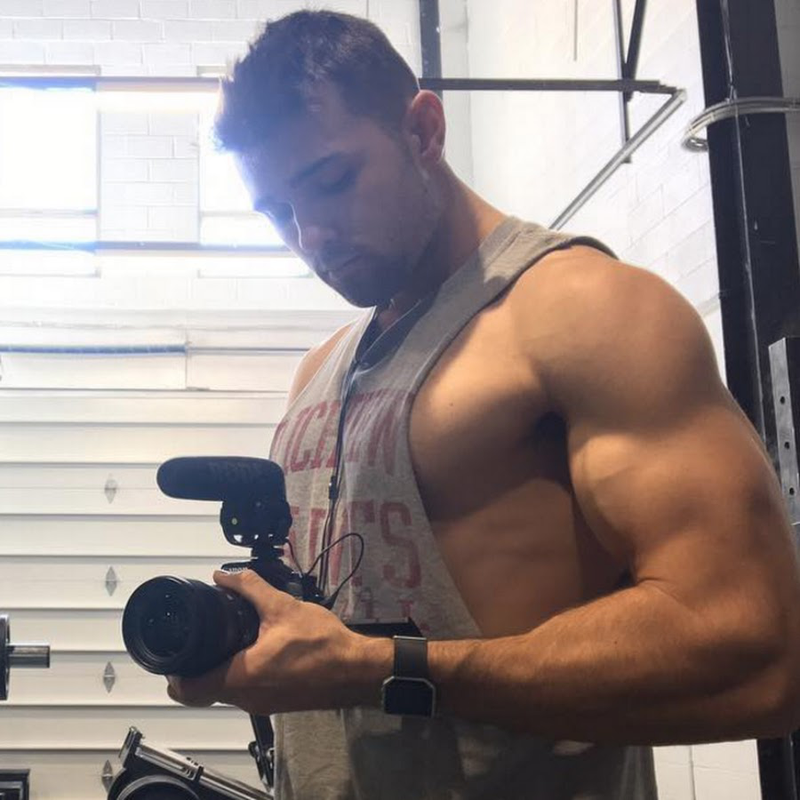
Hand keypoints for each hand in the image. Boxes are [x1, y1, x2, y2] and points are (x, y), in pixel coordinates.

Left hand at [165, 569, 390, 715]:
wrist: (358, 670)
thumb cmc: (321, 642)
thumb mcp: (284, 607)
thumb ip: (251, 588)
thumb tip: (224, 576)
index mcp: (241, 676)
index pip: (189, 691)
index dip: (174, 675)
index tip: (175, 652)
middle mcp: (245, 697)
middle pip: (206, 690)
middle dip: (199, 666)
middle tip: (199, 636)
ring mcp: (261, 704)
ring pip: (227, 691)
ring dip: (222, 669)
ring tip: (225, 638)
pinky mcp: (276, 703)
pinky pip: (246, 691)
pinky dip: (241, 674)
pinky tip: (253, 648)